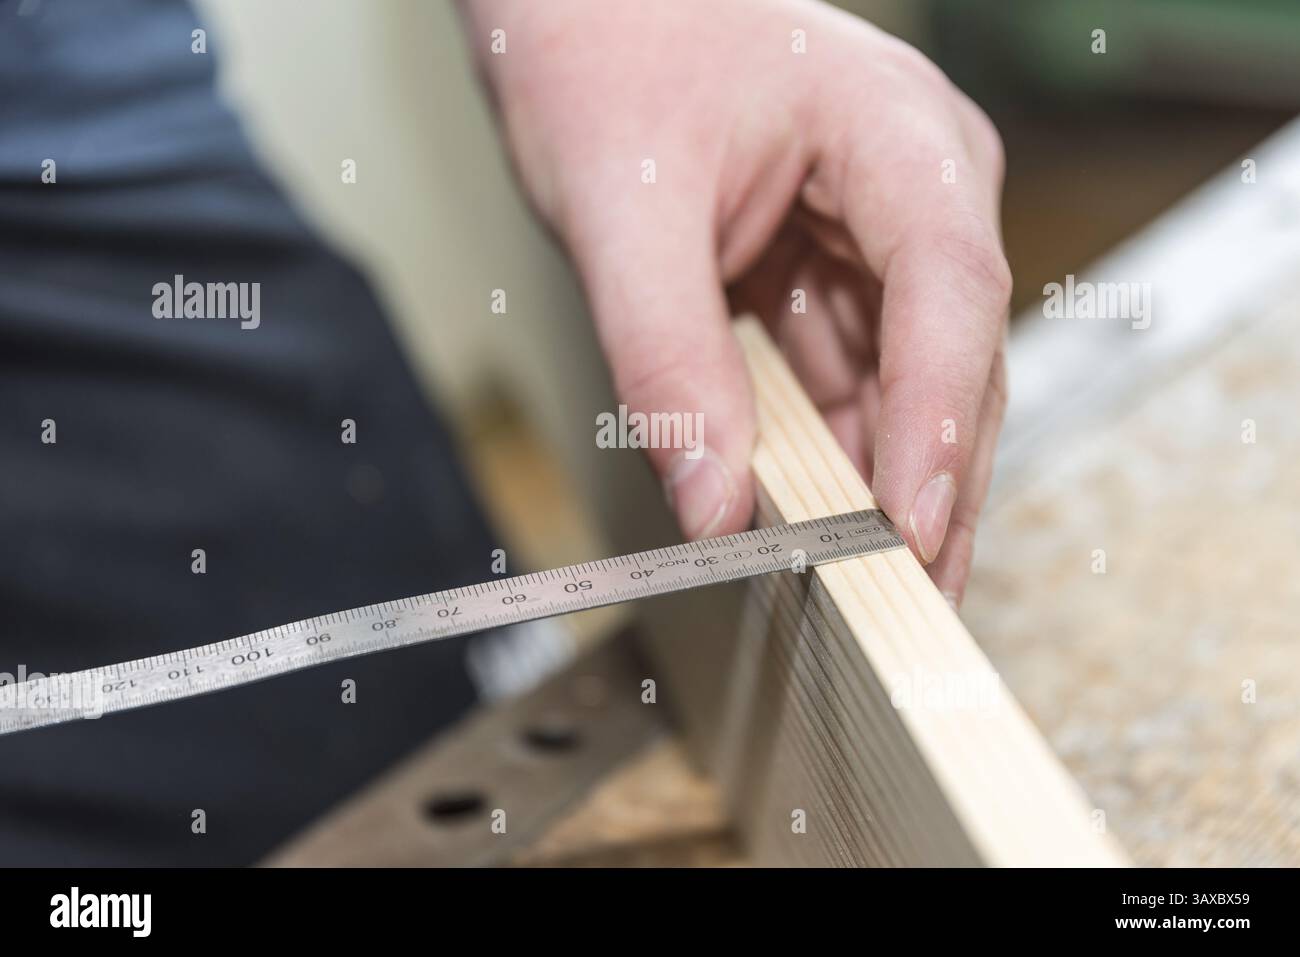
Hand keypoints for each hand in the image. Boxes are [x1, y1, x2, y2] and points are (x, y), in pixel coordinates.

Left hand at [460, 0, 1009, 605]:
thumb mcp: (623, 210)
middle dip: (932, 481)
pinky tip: (829, 517)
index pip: (948, 292)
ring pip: (908, 381)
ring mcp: (882, 233)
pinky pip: (852, 375)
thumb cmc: (608, 49)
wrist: (579, 4)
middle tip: (914, 603)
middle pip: (952, 356)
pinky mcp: (838, 271)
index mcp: (896, 137)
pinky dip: (838, 447)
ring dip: (887, 479)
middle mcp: (916, 187)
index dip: (940, 421)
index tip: (917, 530)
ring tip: (876, 588)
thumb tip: (713, 501)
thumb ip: (667, 357)